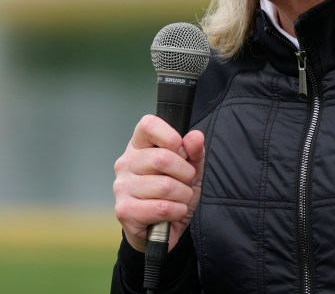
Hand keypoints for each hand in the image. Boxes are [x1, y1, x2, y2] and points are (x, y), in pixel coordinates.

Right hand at [113, 115, 204, 252]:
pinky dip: (177, 211)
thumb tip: (195, 137)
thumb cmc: (176, 190)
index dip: (170, 135)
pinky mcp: (124, 210)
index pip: (148, 124)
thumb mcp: (191, 167)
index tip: (181, 151)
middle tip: (187, 182)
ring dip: (183, 195)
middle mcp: (126, 163)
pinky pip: (161, 208)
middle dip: (186, 173)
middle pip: (163, 158)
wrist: (165, 228)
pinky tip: (174, 212)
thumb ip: (195, 150)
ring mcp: (122, 186)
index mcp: (139, 145)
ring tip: (180, 199)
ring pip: (165, 186)